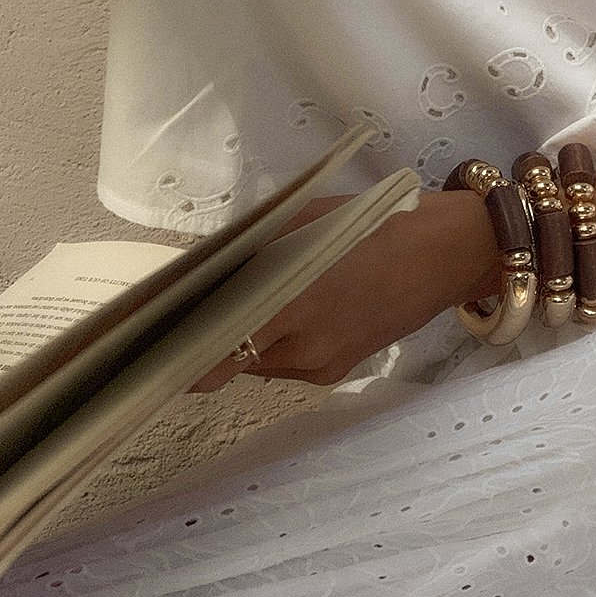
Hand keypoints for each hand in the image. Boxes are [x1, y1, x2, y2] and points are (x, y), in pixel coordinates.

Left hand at [188, 162, 595, 392]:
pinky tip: (281, 314)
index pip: (207, 354)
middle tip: (178, 319)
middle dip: (204, 341)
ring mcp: (320, 366)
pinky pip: (287, 364)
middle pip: (226, 361)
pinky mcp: (339, 371)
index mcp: (288, 307)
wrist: (449, 255)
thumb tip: (191, 272)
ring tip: (232, 308)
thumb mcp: (303, 225)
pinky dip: (274, 344)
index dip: (173, 353)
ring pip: (256, 364)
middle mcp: (300, 349)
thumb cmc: (373, 224)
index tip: (145, 342)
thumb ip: (248, 254)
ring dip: (240, 341)